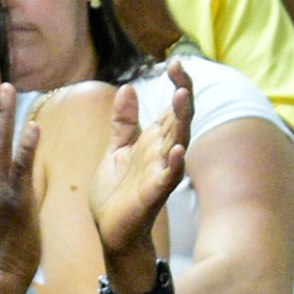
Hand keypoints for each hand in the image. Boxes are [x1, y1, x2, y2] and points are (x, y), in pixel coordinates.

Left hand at [87, 62, 189, 266]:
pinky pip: (167, 178)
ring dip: (181, 122)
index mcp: (153, 142)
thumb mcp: (116, 150)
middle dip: (182, 95)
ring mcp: (160, 173)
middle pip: (178, 120)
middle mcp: (161, 154)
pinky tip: (177, 149)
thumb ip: (123, 122)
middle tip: (181, 72)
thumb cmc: (116, 193)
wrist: (110, 230)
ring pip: (177, 143)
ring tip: (182, 98)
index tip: (174, 63)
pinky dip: (174, 164)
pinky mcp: (153, 194)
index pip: (170, 108)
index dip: (176, 85)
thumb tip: (127, 89)